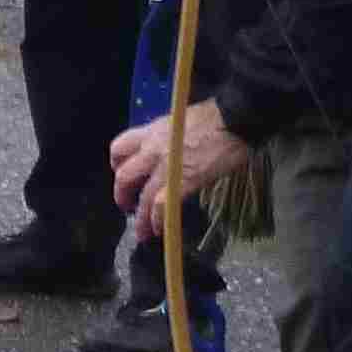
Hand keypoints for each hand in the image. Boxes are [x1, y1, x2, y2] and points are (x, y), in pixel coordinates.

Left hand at [110, 104, 252, 240]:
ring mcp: (166, 166)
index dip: (118, 166)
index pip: (119, 148)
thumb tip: (168, 153)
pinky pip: (162, 205)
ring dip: (140, 219)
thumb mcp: (180, 121)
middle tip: (128, 207)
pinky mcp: (183, 181)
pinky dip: (158, 220)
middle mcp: (153, 148)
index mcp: (152, 131)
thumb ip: (167, 138)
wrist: (234, 119)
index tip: (124, 175)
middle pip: (124, 177)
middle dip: (122, 196)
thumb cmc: (214, 118)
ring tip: (142, 232)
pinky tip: (160, 229)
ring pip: (142, 197)